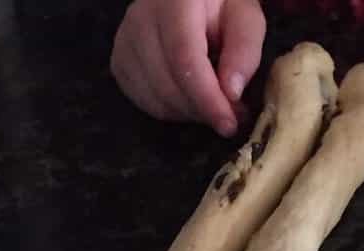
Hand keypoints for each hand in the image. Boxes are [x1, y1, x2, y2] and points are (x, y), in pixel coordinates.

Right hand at [111, 0, 266, 136]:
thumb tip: (232, 92)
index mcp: (174, 0)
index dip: (207, 98)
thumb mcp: (245, 18)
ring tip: (211, 103)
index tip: (228, 124)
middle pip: (167, 83)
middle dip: (201, 110)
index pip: (184, 59)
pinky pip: (143, 101)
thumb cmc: (220, 8)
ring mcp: (125, 39)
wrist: (188, 1)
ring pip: (155, 97)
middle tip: (230, 114)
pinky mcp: (119, 59)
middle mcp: (141, 16)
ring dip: (188, 113)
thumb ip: (244, 50)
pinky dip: (170, 111)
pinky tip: (188, 99)